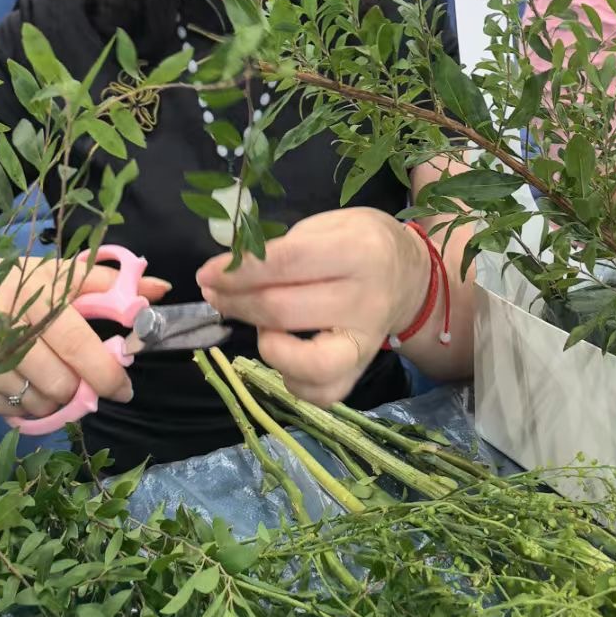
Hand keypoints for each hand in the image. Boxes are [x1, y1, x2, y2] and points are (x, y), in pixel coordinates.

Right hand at [0, 255, 169, 418]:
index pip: (78, 345)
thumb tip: (160, 289)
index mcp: (37, 297)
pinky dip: (26, 407)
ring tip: (51, 378)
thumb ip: (110, 285)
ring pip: (37, 405)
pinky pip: (11, 414)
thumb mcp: (61, 276)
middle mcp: (6, 328)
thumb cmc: (19, 287)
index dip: (105, 373)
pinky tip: (25, 384)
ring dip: (53, 401)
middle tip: (84, 384)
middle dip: (80, 391)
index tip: (124, 389)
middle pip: (59, 384)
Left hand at [196, 208, 429, 406]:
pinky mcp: (361, 372)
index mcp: (358, 251)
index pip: (286, 263)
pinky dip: (288, 375)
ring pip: (304, 362)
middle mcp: (366, 301)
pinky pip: (317, 392)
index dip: (238, 271)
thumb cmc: (357, 242)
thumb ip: (282, 247)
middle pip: (284, 311)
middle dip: (236, 303)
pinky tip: (281, 348)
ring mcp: (366, 343)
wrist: (409, 275)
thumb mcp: (326, 225)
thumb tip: (229, 272)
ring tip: (257, 322)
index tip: (206, 273)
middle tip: (214, 292)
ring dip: (263, 342)